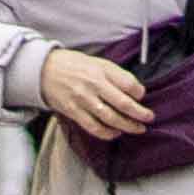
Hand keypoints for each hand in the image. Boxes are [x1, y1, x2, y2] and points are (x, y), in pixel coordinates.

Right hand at [36, 48, 150, 141]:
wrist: (44, 70)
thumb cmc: (74, 65)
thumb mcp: (97, 62)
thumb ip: (115, 75)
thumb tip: (134, 90)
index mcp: (101, 70)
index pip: (128, 84)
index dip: (139, 92)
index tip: (142, 96)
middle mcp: (94, 85)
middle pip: (123, 104)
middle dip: (140, 114)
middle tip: (149, 118)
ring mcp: (83, 100)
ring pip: (110, 118)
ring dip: (127, 126)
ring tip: (138, 129)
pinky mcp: (74, 112)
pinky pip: (94, 127)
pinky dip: (107, 133)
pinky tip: (115, 133)